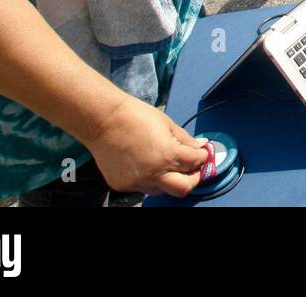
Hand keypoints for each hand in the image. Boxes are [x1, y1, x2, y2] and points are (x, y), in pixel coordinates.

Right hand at [84, 95, 210, 196]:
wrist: (103, 121)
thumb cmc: (135, 116)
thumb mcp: (167, 124)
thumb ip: (185, 139)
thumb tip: (200, 146)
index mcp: (168, 156)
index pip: (196, 162)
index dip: (203, 156)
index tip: (203, 153)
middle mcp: (154, 174)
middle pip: (184, 188)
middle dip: (193, 178)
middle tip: (194, 168)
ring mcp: (137, 182)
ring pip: (162, 189)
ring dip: (170, 180)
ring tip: (167, 164)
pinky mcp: (123, 185)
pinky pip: (143, 187)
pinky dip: (150, 179)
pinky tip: (146, 164)